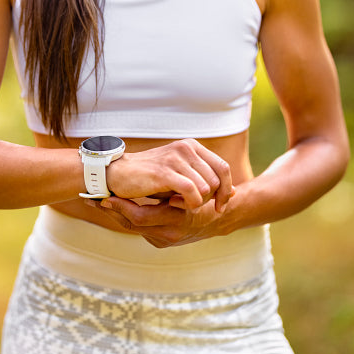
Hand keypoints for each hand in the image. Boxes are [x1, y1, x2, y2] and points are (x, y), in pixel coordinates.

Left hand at [90, 195, 232, 247]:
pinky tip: (111, 204)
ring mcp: (162, 239)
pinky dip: (124, 216)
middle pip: (130, 224)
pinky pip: (137, 227)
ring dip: (114, 213)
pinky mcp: (159, 240)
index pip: (139, 217)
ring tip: (94, 201)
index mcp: (176, 220)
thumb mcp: (194, 191)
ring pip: (131, 226)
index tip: (104, 197)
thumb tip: (148, 178)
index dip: (121, 207)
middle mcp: (167, 234)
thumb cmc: (208, 199)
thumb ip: (173, 187)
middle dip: (111, 211)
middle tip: (90, 199)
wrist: (220, 221)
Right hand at [106, 138, 231, 211]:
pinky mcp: (165, 171)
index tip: (220, 207)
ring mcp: (176, 158)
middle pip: (217, 180)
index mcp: (192, 146)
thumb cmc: (150, 178)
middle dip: (210, 199)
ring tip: (178, 203)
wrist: (118, 174)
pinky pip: (192, 192)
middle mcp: (187, 148)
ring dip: (196, 202)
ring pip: (206, 188)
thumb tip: (235, 192)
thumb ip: (205, 180)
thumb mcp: (182, 176)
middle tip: (192, 207)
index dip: (226, 190)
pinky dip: (188, 203)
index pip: (223, 168)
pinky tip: (174, 204)